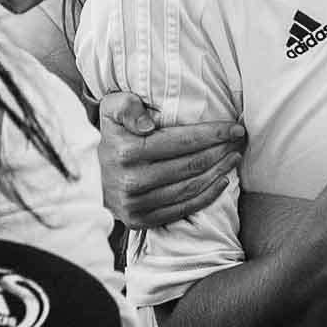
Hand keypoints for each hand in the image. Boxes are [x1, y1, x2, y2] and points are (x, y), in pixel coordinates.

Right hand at [96, 92, 243, 229]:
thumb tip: (147, 123)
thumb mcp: (110, 110)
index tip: (235, 127)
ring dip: (219, 172)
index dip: (213, 133)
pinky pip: (183, 209)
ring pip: (191, 187)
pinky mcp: (141, 220)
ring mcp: (136, 204)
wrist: (87, 174)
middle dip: (221, 150)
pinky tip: (222, 182)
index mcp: (126, 151)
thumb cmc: (109, 137)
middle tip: (239, 141)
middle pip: (191, 165)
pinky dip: (207, 196)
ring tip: (234, 158)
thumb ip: (126, 106)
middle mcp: (132, 180)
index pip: (182, 141)